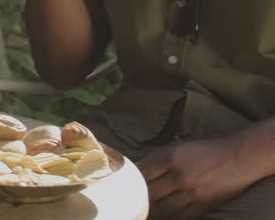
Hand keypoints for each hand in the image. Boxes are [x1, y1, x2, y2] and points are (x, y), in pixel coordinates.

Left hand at [139, 137, 254, 218]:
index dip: (130, 181)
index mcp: (170, 158)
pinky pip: (181, 217)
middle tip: (129, 201)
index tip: (122, 185)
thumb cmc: (203, 151)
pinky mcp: (204, 205)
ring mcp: (193, 192)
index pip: (141, 173)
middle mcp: (180, 176)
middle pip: (149, 194)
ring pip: (163, 209)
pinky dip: (170, 218)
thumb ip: (155, 159)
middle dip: (138, 198)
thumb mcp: (176, 147)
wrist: (238, 158)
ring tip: (143, 210)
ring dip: (152, 211)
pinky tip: (162, 215)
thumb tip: (134, 171)